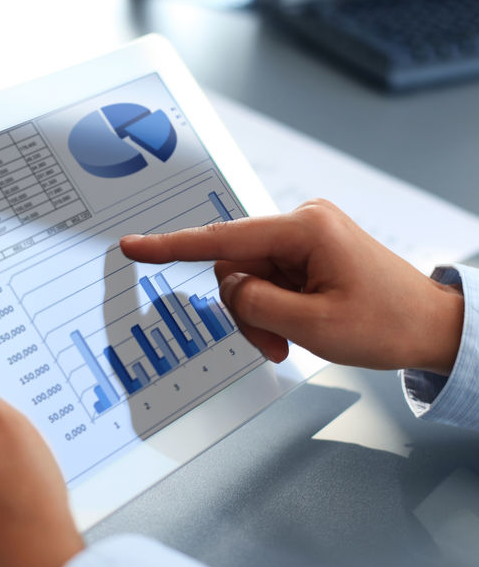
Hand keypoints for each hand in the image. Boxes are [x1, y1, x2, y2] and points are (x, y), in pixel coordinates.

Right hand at [120, 199, 462, 374]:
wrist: (431, 327)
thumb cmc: (388, 324)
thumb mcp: (312, 326)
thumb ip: (255, 304)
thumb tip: (229, 288)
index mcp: (305, 229)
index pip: (223, 240)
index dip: (171, 246)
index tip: (135, 245)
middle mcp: (303, 223)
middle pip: (236, 267)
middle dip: (245, 310)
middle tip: (271, 344)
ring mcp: (306, 236)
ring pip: (250, 278)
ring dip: (260, 315)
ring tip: (289, 340)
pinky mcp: (308, 251)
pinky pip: (269, 279)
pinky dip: (273, 309)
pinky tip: (295, 327)